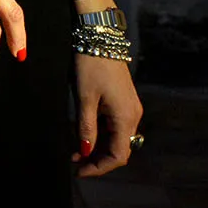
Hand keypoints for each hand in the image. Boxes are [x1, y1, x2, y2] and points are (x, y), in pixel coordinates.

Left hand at [73, 0, 143, 176]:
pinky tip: (82, 135)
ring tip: (74, 152)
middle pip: (118, 149)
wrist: (99, 36)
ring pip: (116, 138)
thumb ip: (85, 128)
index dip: (99, 167)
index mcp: (126, 118)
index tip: (78, 172)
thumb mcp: (84, 98)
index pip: (118, 155)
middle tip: (74, 164)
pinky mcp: (123, 101)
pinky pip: (114, 126)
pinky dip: (100, 134)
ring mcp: (129, 108)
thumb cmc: (90, 65)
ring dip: (97, 147)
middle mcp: (133, 116)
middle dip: (97, 160)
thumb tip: (84, 153)